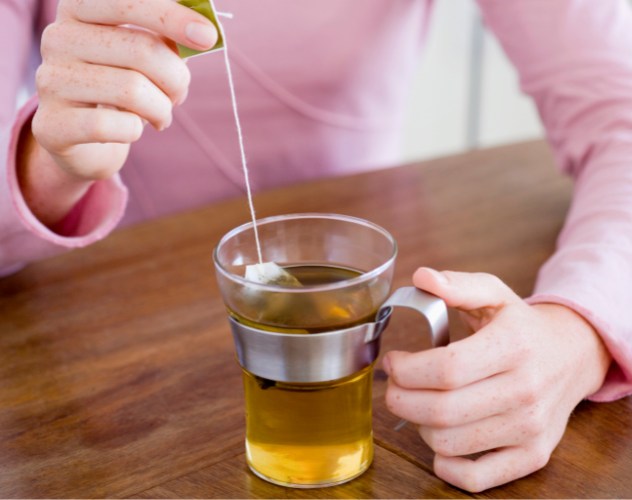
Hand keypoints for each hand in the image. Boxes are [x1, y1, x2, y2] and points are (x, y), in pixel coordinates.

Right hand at [19, 0, 217, 225]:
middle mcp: (58, 37)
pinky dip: (136, 130)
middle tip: (179, 94)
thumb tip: (204, 31)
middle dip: (176, 78)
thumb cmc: (124, 82)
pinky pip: (113, 126)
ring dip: (162, 109)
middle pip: (141, 50)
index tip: (208, 37)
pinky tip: (134, 129)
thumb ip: (168, 34)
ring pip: (132, 91)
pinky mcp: (53, 124)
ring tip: (161, 115)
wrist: (84, 135)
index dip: (171, 16)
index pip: (127, 0)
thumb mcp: (146, 51)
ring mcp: (50, 80)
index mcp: (80, 7)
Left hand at [383, 268, 611, 491]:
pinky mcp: (532, 455)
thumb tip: (422, 277)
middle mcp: (526, 391)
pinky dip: (445, 465)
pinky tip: (439, 438)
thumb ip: (457, 284)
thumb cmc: (520, 325)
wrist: (570, 356)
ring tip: (421, 403)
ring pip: (449, 443)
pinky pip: (476, 478)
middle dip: (400, 398)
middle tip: (394, 385)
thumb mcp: (493, 294)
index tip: (393, 362)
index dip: (407, 369)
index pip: (447, 369)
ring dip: (419, 425)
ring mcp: (531, 428)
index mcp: (513, 346)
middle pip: (442, 411)